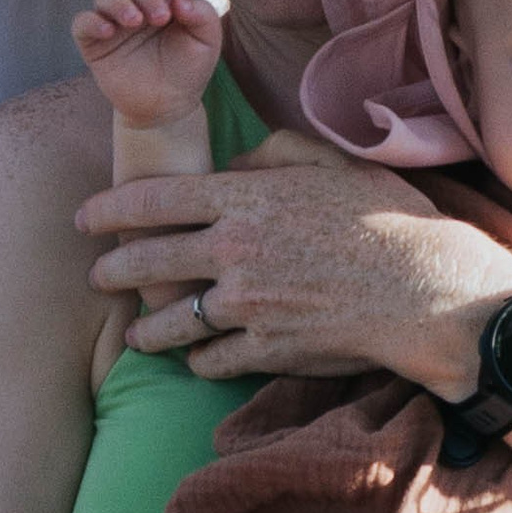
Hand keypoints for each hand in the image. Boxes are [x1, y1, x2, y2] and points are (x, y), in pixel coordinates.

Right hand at [73, 0, 223, 132]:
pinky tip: (108, 31)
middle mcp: (140, 4)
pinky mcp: (95, 42)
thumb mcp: (207, 42)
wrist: (166, 106)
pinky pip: (83, 22)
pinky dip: (92, 21)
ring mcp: (115, 21)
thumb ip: (204, 15)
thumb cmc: (188, 69)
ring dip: (120, 2)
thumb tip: (181, 0)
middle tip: (161, 18)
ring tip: (134, 22)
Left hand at [77, 134, 511, 395]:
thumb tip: (234, 162)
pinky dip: (199, 361)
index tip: (85, 218)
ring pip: (168, 324)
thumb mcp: (331, 163)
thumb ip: (272, 151)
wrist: (426, 289)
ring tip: (139, 335)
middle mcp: (232, 251)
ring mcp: (244, 306)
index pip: (152, 200)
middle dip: (111, 271)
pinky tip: (197, 358)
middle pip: (145, 263)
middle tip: (96, 276)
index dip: (108, 209)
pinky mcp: (264, 350)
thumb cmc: (386, 218)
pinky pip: (209, 361)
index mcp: (243, 199)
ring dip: (145, 331)